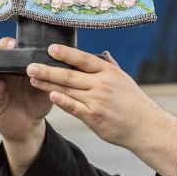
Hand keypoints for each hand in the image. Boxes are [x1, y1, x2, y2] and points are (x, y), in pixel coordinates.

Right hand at [0, 38, 51, 144]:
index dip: (7, 43)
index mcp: (14, 67)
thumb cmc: (37, 102)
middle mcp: (2, 74)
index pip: (6, 50)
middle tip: (3, 47)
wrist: (29, 125)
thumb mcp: (46, 86)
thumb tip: (59, 61)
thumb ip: (48, 75)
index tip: (14, 42)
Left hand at [26, 45, 174, 152]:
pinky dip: (61, 100)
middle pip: (69, 75)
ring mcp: (97, 101)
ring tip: (32, 79)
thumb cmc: (134, 102)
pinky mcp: (93, 117)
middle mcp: (102, 84)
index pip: (83, 59)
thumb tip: (103, 54)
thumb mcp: (124, 80)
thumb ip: (111, 66)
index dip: (66, 53)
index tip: (50, 48)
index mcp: (109, 72)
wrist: (146, 127)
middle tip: (30, 66)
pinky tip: (49, 94)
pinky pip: (73, 107)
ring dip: (47, 83)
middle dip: (47, 69)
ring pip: (67, 90)